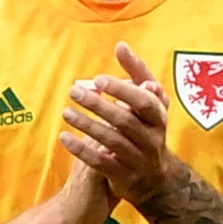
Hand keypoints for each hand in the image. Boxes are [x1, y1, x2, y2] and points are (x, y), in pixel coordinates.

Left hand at [58, 44, 181, 208]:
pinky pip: (101, 163)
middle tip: (74, 92)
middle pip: (125, 121)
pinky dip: (82, 150)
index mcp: (159, 117)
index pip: (143, 101)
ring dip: (87, 126)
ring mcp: (139, 159)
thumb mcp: (149, 101)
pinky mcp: (124, 176)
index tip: (99, 79)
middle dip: (99, 105)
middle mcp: (152, 138)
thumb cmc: (147, 127)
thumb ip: (137, 74)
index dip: (122, 90)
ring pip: (112, 141)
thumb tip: (121, 45)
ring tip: (66, 112)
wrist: (155, 178)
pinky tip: (64, 138)